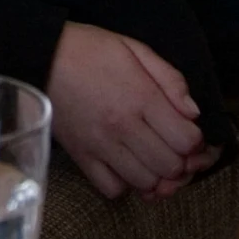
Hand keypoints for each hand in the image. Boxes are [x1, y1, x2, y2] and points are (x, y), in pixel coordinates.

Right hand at [44, 22, 222, 199]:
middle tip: (174, 148)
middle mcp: (124, 127)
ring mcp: (102, 146)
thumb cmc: (90, 49)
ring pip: (146, 183)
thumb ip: (170, 78)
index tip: (189, 132)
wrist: (40, 56)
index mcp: (141, 97)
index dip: (197, 141)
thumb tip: (194, 113)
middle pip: (171, 167)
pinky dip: (126, 185)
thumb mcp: (135, 48)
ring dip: (157, 176)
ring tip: (153, 159)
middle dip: (182, 161)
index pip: (187, 140)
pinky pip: (113, 189)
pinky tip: (127, 167)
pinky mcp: (82, 157)